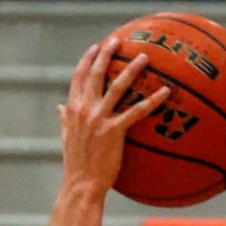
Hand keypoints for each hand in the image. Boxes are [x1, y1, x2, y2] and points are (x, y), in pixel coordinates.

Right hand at [58, 38, 170, 197]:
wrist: (81, 185)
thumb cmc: (75, 165)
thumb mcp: (66, 139)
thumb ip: (65, 120)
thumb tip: (59, 107)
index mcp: (72, 111)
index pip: (77, 78)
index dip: (86, 60)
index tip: (95, 47)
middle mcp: (84, 110)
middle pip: (95, 74)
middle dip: (106, 54)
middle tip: (118, 40)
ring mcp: (98, 119)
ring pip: (117, 86)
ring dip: (132, 69)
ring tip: (144, 57)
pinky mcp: (114, 131)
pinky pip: (137, 111)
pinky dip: (152, 100)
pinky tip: (166, 91)